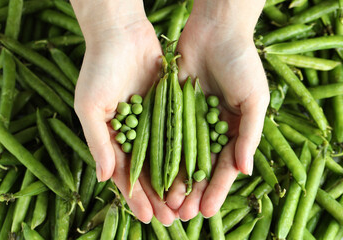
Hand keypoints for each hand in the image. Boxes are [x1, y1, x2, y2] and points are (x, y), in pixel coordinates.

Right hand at [72, 0, 176, 223]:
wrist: (121, 34)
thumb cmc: (99, 69)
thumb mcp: (90, 106)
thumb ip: (98, 142)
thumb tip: (104, 178)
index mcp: (113, 138)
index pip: (126, 175)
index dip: (136, 197)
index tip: (148, 218)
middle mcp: (135, 134)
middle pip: (150, 172)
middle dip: (160, 197)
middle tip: (173, 221)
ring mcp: (153, 122)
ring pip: (168, 158)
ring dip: (176, 181)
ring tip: (187, 204)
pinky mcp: (169, 108)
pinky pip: (179, 134)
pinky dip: (187, 154)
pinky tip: (197, 172)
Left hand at [166, 0, 268, 219]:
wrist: (216, 30)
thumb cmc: (242, 63)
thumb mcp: (254, 99)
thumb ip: (250, 135)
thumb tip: (244, 171)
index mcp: (233, 131)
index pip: (223, 167)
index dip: (215, 190)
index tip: (205, 211)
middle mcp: (210, 129)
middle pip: (198, 167)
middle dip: (191, 191)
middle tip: (181, 215)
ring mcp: (189, 120)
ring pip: (179, 155)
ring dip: (173, 179)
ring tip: (165, 202)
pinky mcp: (171, 107)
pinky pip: (164, 133)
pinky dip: (159, 153)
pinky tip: (152, 172)